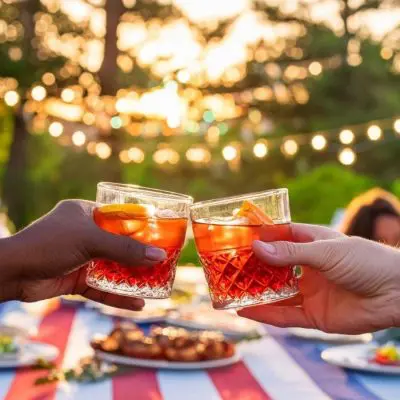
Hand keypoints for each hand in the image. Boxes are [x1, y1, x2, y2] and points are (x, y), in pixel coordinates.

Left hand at [0, 200, 166, 309]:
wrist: (12, 273)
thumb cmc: (48, 244)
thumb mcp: (90, 241)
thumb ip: (124, 249)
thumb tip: (159, 256)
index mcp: (85, 213)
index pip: (118, 217)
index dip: (140, 226)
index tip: (160, 234)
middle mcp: (84, 233)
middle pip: (119, 244)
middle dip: (139, 255)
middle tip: (163, 262)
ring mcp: (81, 257)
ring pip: (113, 268)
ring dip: (132, 278)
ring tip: (156, 284)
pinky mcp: (76, 279)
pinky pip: (102, 287)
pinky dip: (118, 296)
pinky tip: (138, 304)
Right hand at [238, 223, 399, 333]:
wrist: (397, 293)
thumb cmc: (365, 260)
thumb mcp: (326, 251)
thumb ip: (291, 253)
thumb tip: (257, 248)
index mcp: (311, 243)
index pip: (279, 237)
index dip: (258, 238)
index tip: (235, 238)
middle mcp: (307, 267)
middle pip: (273, 267)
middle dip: (252, 267)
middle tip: (227, 268)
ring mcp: (309, 291)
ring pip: (275, 293)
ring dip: (255, 293)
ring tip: (229, 291)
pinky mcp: (314, 315)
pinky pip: (285, 316)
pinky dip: (265, 314)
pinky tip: (246, 311)